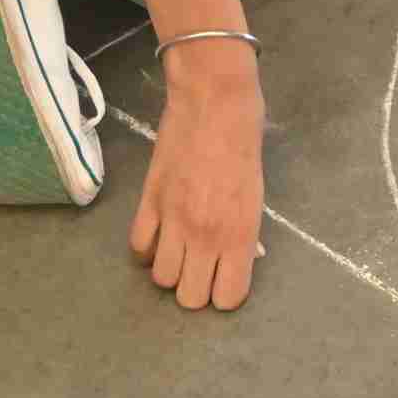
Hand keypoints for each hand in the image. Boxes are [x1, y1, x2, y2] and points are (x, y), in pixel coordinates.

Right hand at [132, 42, 266, 311]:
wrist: (214, 99)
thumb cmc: (246, 138)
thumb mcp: (259, 190)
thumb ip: (246, 230)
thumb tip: (243, 257)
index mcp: (240, 231)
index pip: (227, 297)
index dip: (227, 292)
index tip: (227, 277)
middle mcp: (204, 234)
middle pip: (189, 298)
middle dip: (197, 287)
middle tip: (203, 265)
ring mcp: (172, 220)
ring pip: (161, 279)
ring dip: (171, 268)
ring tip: (180, 248)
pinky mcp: (147, 202)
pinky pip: (138, 248)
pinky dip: (147, 248)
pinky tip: (159, 233)